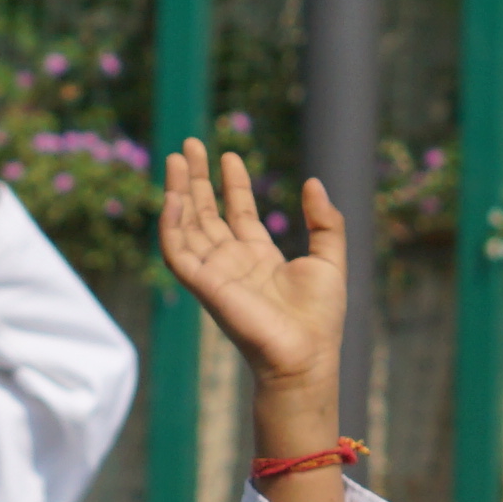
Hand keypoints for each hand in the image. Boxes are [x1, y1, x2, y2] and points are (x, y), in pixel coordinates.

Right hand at [156, 141, 342, 390]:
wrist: (306, 355)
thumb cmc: (320, 318)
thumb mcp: (331, 258)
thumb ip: (324, 221)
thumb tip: (314, 183)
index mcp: (259, 257)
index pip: (238, 213)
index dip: (232, 183)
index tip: (228, 155)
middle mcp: (232, 263)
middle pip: (206, 213)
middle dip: (197, 179)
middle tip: (189, 146)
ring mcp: (214, 273)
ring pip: (188, 226)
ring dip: (179, 192)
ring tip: (177, 158)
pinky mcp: (204, 285)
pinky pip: (178, 252)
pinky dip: (171, 224)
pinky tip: (172, 197)